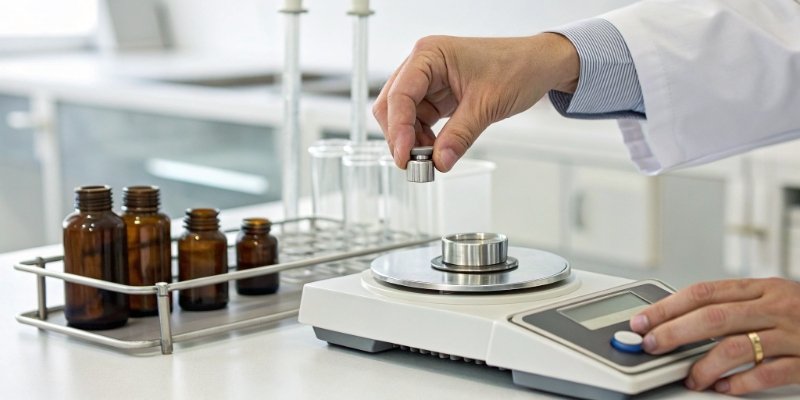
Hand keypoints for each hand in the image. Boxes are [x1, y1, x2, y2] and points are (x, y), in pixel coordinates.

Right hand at [372, 33, 578, 171]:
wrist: (539, 66)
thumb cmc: (518, 67)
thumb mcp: (487, 105)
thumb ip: (459, 135)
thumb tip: (439, 162)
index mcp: (430, 55)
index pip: (400, 94)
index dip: (398, 128)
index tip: (404, 155)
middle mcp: (423, 65)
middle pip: (392, 105)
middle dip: (400, 135)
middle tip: (414, 163)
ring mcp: (429, 81)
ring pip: (403, 116)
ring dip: (411, 140)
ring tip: (430, 159)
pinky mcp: (437, 95)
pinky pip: (420, 121)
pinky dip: (424, 138)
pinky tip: (436, 150)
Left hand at [629, 278, 799, 394]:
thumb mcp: (771, 298)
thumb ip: (733, 306)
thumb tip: (678, 320)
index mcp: (760, 288)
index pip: (703, 292)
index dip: (668, 306)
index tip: (643, 321)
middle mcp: (775, 306)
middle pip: (713, 316)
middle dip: (676, 331)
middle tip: (652, 345)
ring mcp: (792, 333)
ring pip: (737, 345)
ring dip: (704, 363)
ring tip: (689, 377)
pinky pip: (769, 372)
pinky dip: (741, 382)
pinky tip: (724, 387)